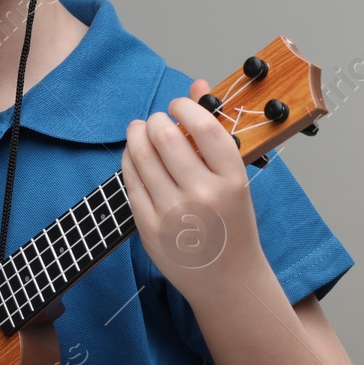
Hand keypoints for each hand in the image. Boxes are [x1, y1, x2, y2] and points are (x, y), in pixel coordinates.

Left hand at [122, 78, 265, 301]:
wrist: (228, 280)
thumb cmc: (232, 223)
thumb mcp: (235, 178)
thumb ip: (214, 131)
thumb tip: (198, 84)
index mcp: (232, 180)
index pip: (204, 127)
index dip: (185, 106)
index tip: (178, 104)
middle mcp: (203, 195)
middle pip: (165, 136)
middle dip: (156, 119)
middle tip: (157, 120)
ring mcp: (174, 214)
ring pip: (141, 155)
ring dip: (137, 133)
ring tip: (141, 129)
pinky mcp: (149, 228)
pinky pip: (129, 181)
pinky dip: (129, 160)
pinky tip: (135, 155)